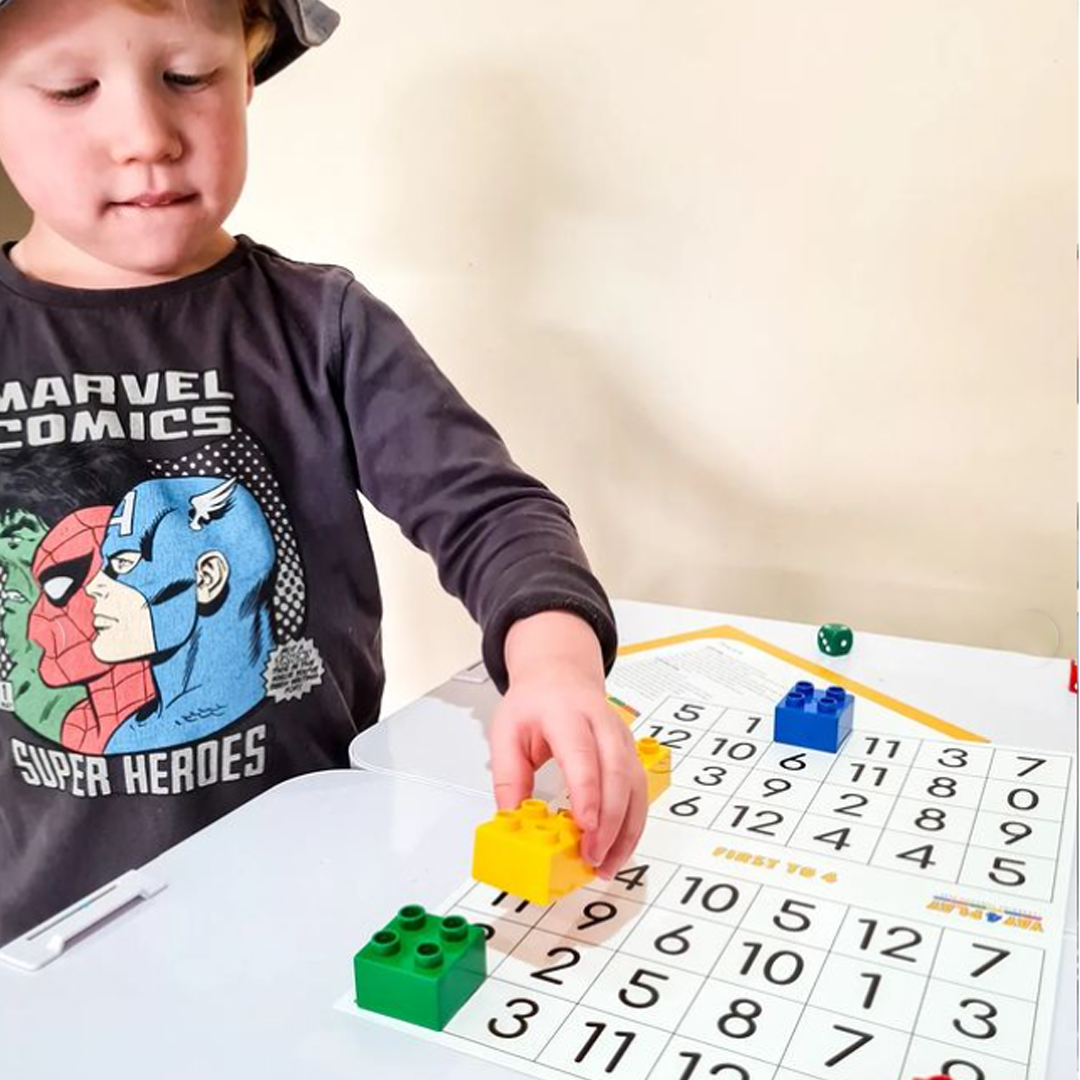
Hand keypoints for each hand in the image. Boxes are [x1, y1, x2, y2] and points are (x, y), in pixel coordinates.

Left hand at [489, 610, 646, 877]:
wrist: (560, 673)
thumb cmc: (534, 702)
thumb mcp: (506, 731)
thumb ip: (508, 775)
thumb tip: (512, 820)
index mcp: (566, 713)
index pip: (582, 753)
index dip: (587, 791)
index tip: (585, 826)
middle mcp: (602, 723)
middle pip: (617, 771)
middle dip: (609, 819)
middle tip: (592, 856)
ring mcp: (622, 738)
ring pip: (635, 785)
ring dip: (626, 829)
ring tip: (606, 865)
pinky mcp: (631, 754)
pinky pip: (639, 792)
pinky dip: (631, 825)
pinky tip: (617, 849)